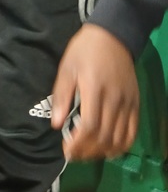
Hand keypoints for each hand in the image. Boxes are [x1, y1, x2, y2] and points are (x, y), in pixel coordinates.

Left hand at [51, 23, 139, 160]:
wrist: (113, 36)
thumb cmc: (84, 51)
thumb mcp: (66, 68)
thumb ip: (62, 96)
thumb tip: (56, 123)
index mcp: (94, 89)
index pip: (89, 126)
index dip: (78, 143)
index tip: (66, 149)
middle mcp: (114, 100)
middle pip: (104, 136)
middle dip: (87, 151)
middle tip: (73, 154)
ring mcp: (128, 103)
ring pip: (118, 138)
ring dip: (102, 151)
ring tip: (87, 153)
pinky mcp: (136, 104)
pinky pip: (132, 132)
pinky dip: (121, 146)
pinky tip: (108, 149)